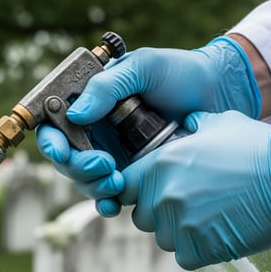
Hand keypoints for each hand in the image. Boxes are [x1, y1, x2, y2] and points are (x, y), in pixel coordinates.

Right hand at [37, 37, 261, 217]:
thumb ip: (107, 86)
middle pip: (66, 159)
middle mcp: (93, 131)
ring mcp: (111, 154)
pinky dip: (106, 203)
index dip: (51, 142)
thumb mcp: (143, 67)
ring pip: (84, 180)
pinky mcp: (131, 174)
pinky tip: (114, 204)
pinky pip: (108, 195)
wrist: (219, 95)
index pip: (54, 126)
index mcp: (87, 103)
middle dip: (78, 167)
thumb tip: (75, 115)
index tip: (62, 151)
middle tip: (103, 164)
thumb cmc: (179, 73)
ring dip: (93, 185)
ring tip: (117, 181)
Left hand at [118, 111, 270, 269]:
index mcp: (159, 166)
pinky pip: (184, 256)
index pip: (125, 188)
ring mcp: (177, 226)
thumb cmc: (258, 149)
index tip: (152, 192)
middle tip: (190, 205)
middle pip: (142, 216)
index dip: (138, 191)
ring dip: (179, 232)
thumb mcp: (220, 123)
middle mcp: (162, 197)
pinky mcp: (196, 250)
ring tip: (209, 218)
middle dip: (160, 213)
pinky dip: (199, 249)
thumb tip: (186, 125)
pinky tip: (219, 233)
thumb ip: (192, 127)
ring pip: (162, 238)